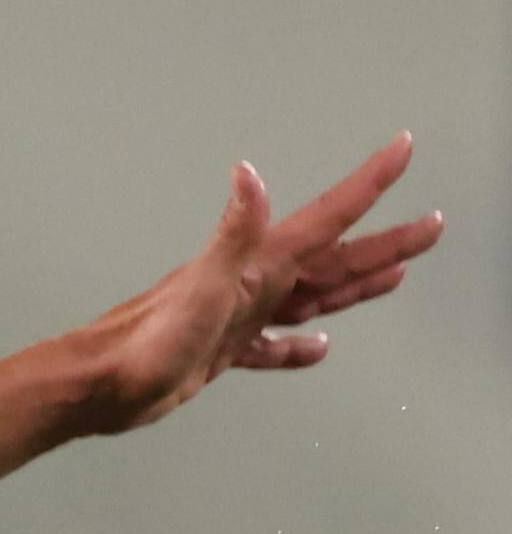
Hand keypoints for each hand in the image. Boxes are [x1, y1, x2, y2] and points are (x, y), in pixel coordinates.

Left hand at [67, 138, 441, 435]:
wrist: (101, 387)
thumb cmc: (149, 341)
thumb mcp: (203, 285)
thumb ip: (234, 232)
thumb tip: (248, 173)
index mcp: (259, 265)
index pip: (327, 217)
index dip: (369, 182)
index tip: (403, 147)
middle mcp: (254, 284)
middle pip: (335, 258)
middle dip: (385, 241)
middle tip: (433, 225)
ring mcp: (239, 318)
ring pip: (311, 297)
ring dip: (355, 285)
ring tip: (397, 274)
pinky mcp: (220, 352)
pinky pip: (272, 346)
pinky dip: (298, 346)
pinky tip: (319, 347)